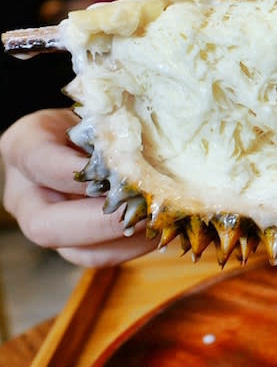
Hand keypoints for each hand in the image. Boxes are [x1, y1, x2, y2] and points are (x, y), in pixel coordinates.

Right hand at [1, 109, 156, 266]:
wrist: (90, 134)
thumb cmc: (98, 118)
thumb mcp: (99, 111)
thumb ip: (111, 128)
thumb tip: (154, 148)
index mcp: (24, 147)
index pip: (40, 162)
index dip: (77, 171)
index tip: (118, 171)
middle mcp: (25, 193)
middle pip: (46, 225)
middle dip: (101, 223)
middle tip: (144, 211)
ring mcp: (47, 223)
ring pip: (76, 252)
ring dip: (125, 242)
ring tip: (160, 225)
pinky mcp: (73, 243)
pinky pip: (100, 255)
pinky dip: (135, 247)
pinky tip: (162, 231)